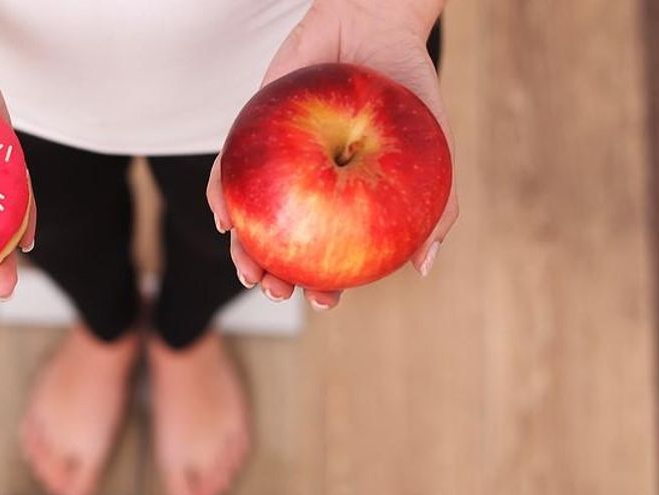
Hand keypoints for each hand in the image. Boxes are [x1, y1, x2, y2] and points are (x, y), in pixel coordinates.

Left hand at [206, 0, 456, 310]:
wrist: (375, 24)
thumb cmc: (408, 90)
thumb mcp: (434, 151)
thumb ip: (437, 207)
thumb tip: (423, 267)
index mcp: (346, 203)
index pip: (331, 256)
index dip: (324, 286)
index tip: (324, 302)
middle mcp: (308, 191)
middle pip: (284, 247)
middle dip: (273, 279)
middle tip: (275, 291)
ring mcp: (277, 166)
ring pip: (252, 218)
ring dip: (242, 249)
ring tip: (246, 266)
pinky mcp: (251, 135)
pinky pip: (229, 171)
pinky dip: (222, 196)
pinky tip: (222, 215)